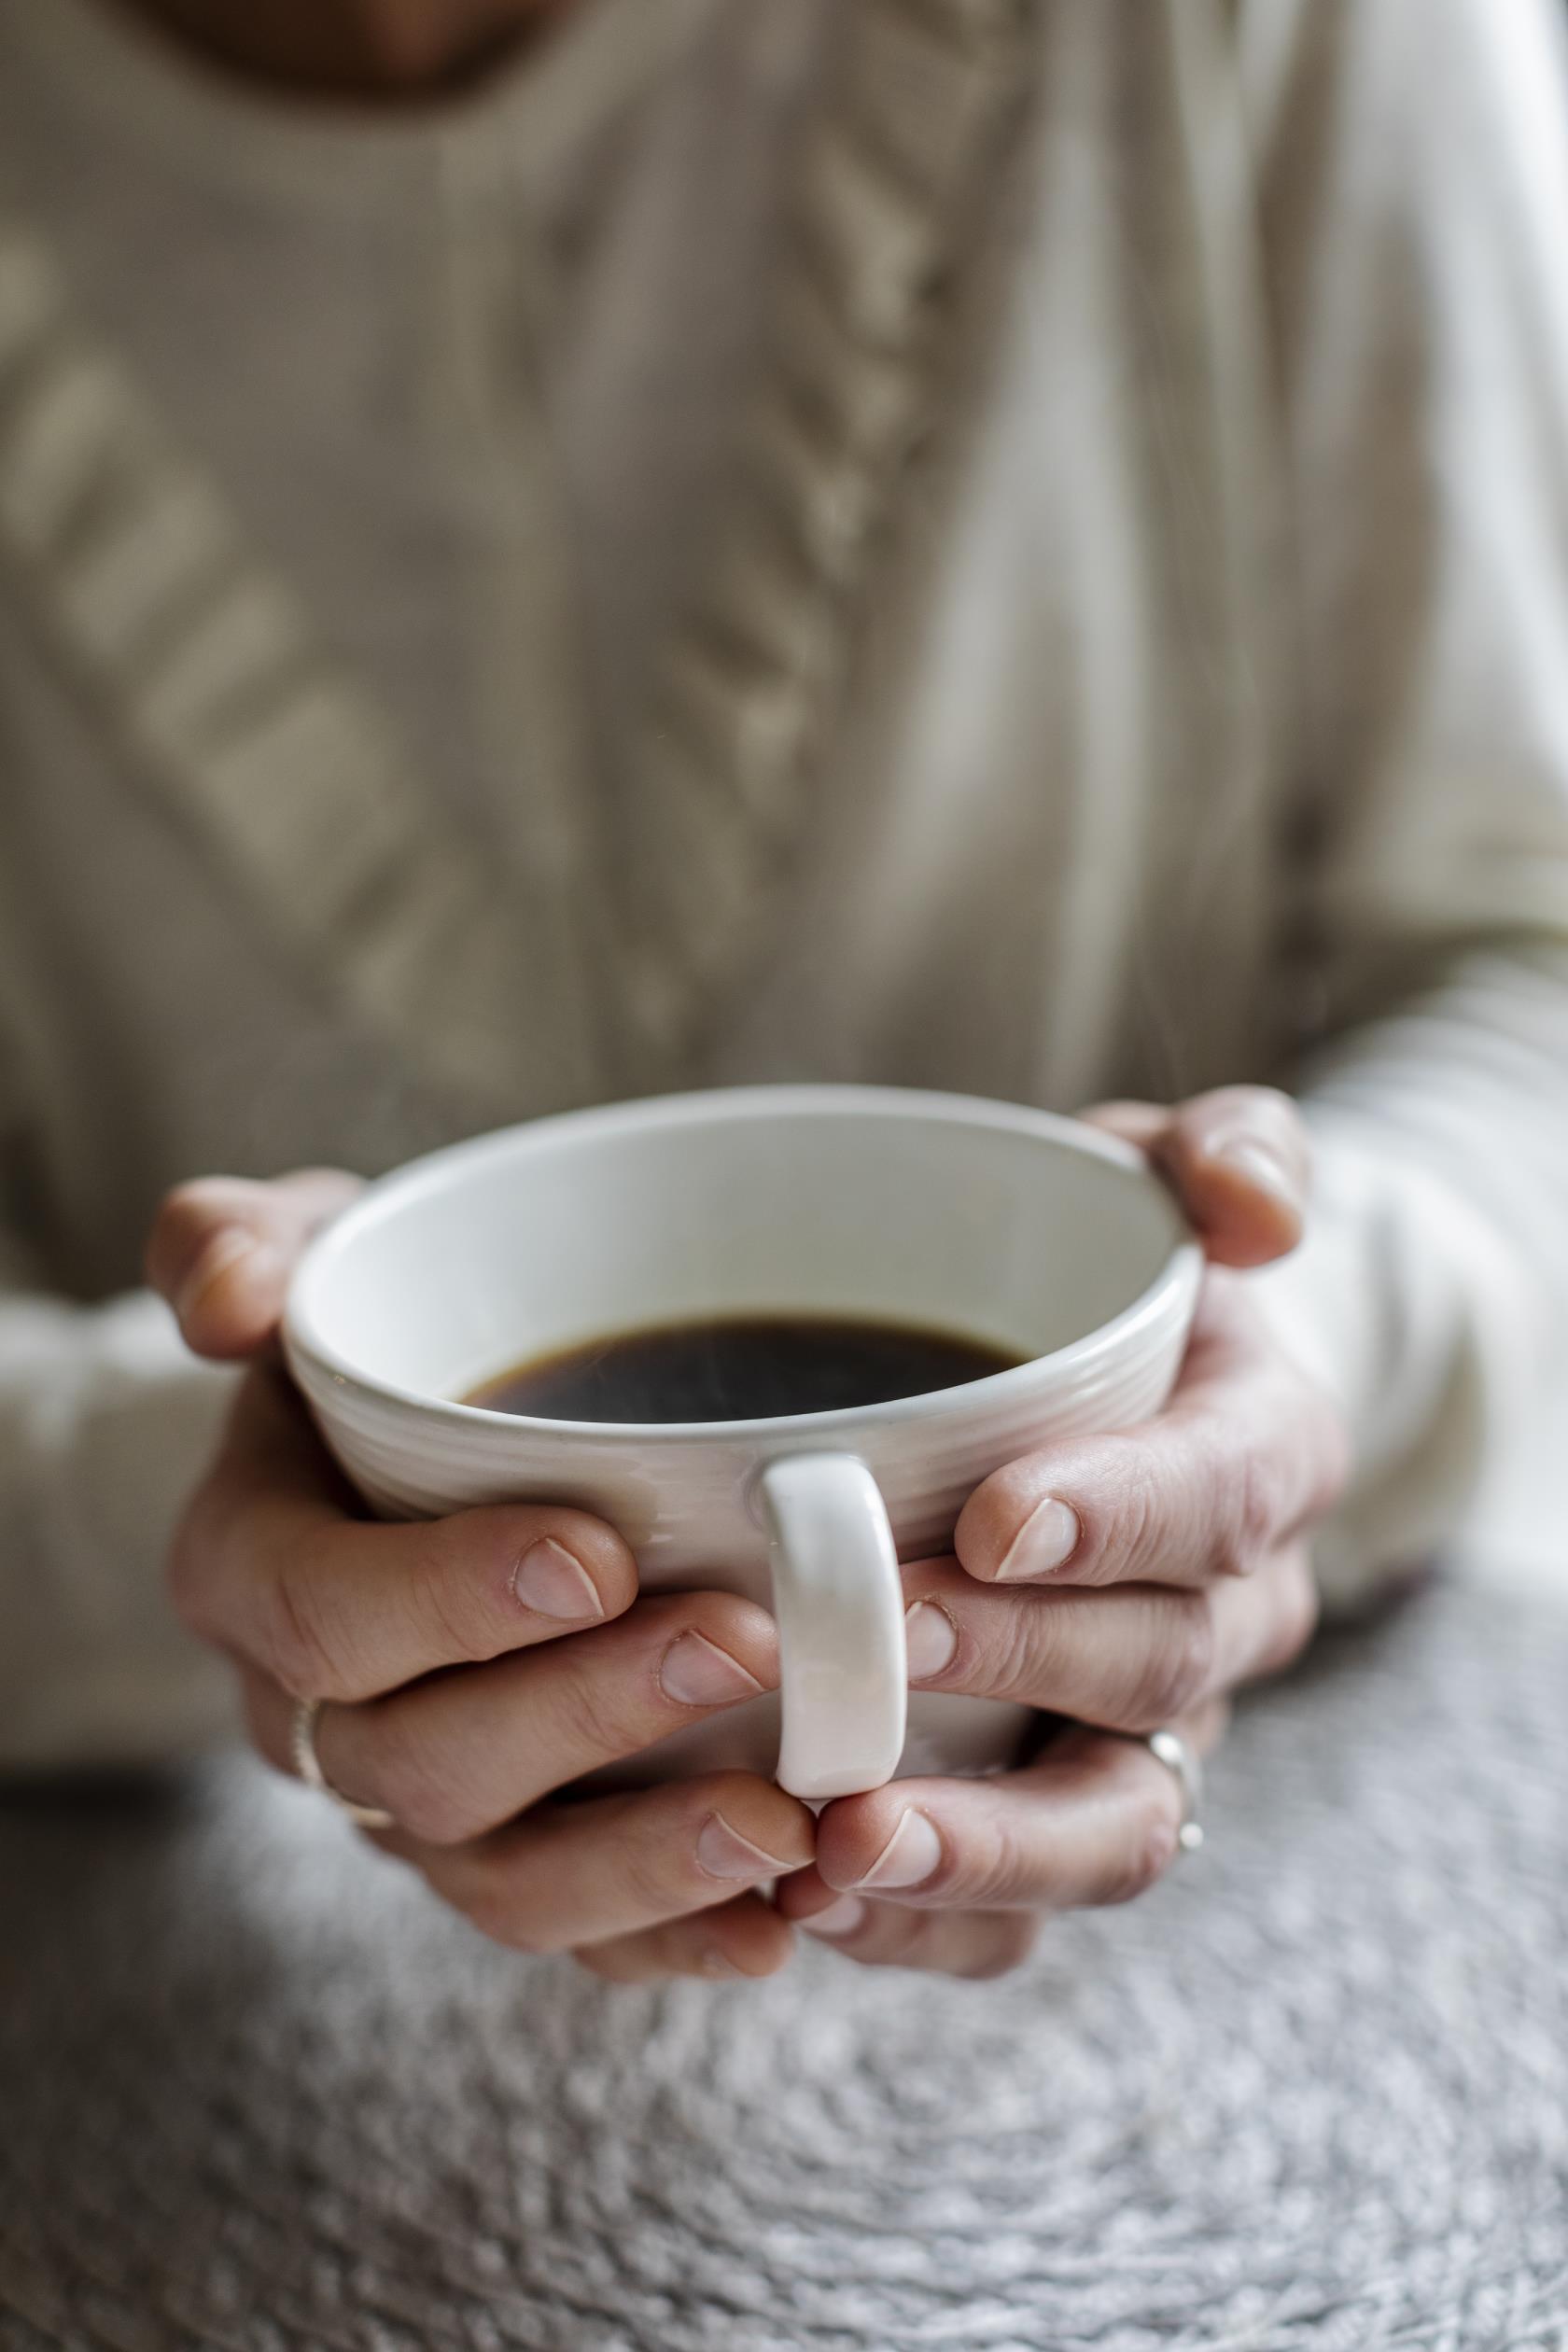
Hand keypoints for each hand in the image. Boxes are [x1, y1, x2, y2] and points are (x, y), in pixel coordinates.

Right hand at [149, 1173, 813, 1982]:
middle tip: (742, 1643)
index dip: (447, 1601)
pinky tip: (782, 1918)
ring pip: (501, 1879)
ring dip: (642, 1861)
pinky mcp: (506, 1853)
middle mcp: (315, 1714)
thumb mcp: (307, 1254)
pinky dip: (674, 1937)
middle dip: (587, 1716)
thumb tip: (221, 1309)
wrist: (422, 1433)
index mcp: (251, 1568)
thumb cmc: (384, 1326)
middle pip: (426, 1761)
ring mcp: (410, 1803)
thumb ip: (241, 1245)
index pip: (322, 1613)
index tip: (598, 1556)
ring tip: (783, 1820)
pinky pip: (574, 1932)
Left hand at [776, 1087, 1348, 1977]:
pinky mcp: (1063, 1808)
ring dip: (982, 1848)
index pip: (1219, 1494)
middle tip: (878, 1641)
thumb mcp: (1157, 1186)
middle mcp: (1228, 1613)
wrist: (1093, 1412)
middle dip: (1020, 1662)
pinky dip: (933, 1925)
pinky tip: (809, 1906)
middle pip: (1154, 1667)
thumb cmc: (1103, 1286)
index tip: (990, 1518)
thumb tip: (1250, 1204)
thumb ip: (1222, 1154)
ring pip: (1113, 1829)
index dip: (1119, 1516)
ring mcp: (1151, 1730)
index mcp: (1261, 1457)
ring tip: (839, 1847)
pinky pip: (1030, 1912)